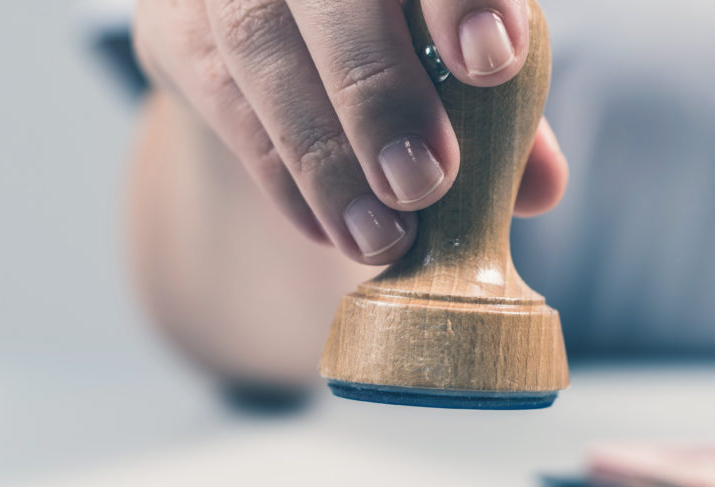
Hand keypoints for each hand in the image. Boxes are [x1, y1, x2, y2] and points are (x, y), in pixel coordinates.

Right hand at [133, 0, 567, 263]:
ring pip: (258, 40)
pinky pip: (219, 94)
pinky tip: (329, 226)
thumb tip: (542, 186)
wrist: (290, 40)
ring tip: (378, 235)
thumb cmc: (403, 43)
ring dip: (324, 152)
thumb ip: (502, 108)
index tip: (493, 64)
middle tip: (424, 182)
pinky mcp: (172, 22)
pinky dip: (279, 170)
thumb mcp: (458, 59)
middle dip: (378, 88)